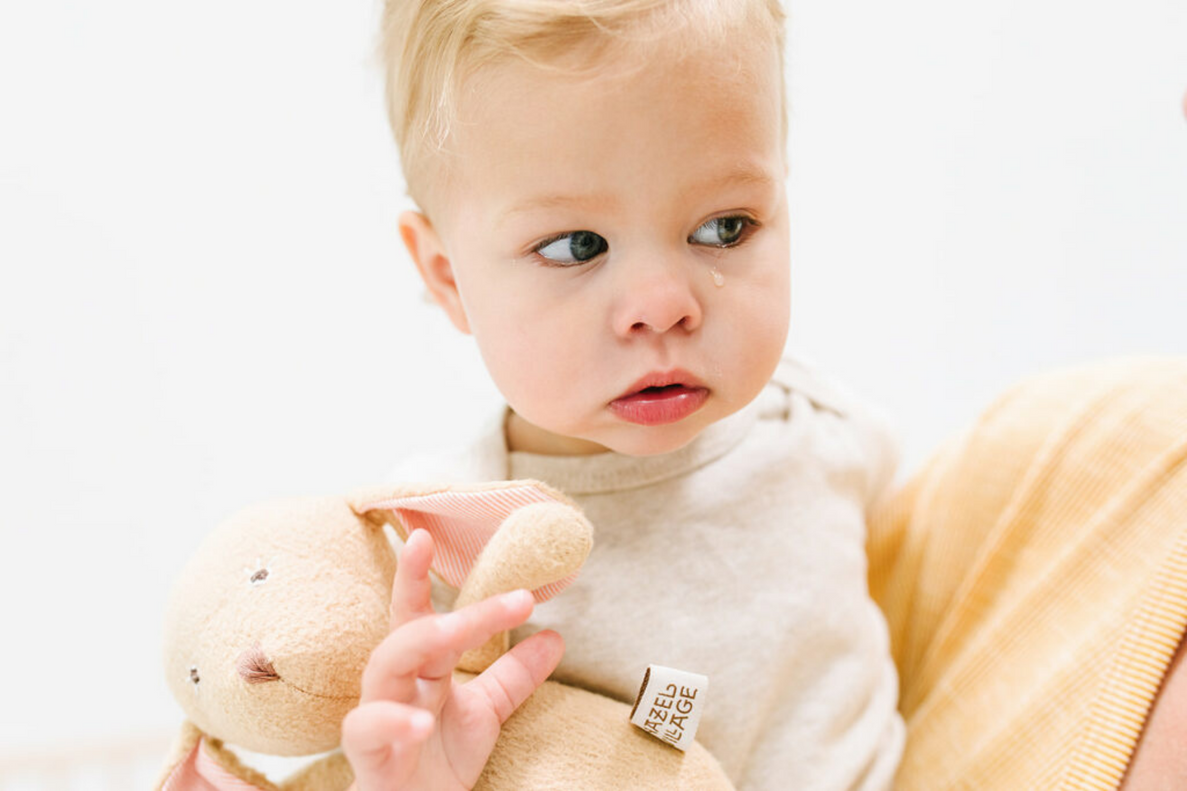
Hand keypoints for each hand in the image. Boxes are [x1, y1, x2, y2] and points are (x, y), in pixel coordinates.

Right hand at [341, 528, 564, 790]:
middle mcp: (394, 685)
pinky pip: (367, 732)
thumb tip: (555, 636)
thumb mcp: (484, 713)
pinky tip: (421, 720)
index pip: (417, 613)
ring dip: (416, 645)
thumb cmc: (434, 761)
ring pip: (381, 669)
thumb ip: (512, 676)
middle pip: (407, 632)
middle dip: (430, 600)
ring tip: (452, 631)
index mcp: (420, 669)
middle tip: (483, 589)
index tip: (426, 536)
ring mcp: (377, 718)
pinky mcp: (370, 758)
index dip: (417, 575)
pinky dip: (392, 723)